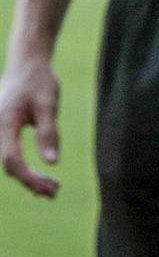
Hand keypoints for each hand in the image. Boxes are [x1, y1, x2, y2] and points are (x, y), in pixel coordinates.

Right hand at [1, 55, 60, 198]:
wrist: (26, 65)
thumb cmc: (38, 81)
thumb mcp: (48, 104)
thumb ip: (48, 133)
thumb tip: (53, 163)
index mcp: (3, 123)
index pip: (12, 159)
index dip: (29, 176)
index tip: (50, 186)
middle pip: (8, 165)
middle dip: (30, 181)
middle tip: (55, 192)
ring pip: (8, 163)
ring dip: (27, 177)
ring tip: (52, 188)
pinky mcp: (1, 134)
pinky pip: (8, 156)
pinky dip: (23, 168)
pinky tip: (40, 177)